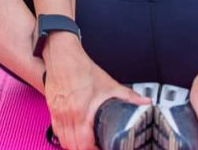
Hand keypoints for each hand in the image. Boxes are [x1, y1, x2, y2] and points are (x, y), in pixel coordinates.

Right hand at [42, 34, 150, 149]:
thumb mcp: (109, 84)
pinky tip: (73, 135)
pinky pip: (57, 132)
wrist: (62, 57)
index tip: (102, 147)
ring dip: (74, 145)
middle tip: (96, 147)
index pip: (84, 144)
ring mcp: (58, 114)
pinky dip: (65, 137)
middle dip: (85, 149)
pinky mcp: (52, 110)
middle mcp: (67, 115)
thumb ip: (128, 97)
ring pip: (64, 141)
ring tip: (86, 144)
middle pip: (73, 146)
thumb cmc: (82, 69)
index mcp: (81, 112)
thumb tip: (145, 103)